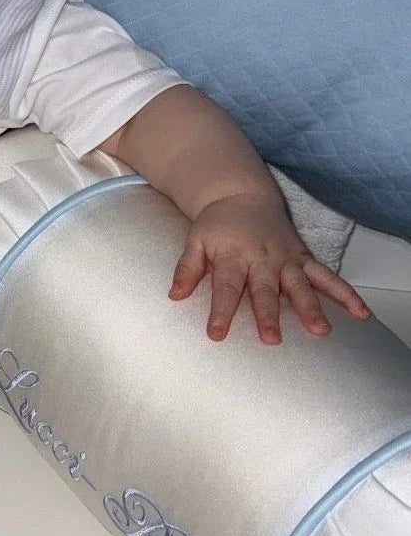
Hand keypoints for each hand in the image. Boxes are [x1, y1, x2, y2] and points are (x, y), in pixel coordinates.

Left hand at [169, 193, 370, 343]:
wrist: (241, 194)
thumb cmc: (218, 224)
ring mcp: (287, 259)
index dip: (221, 311)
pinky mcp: (304, 258)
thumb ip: (187, 269)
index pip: (226, 287)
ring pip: (301, 285)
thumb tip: (174, 296)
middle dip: (269, 315)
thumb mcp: (195, 241)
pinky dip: (345, 294)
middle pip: (266, 290)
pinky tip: (361, 313)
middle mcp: (263, 259)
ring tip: (320, 331)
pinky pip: (327, 276)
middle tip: (272, 340)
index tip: (217, 334)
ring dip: (311, 308)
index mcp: (234, 256)